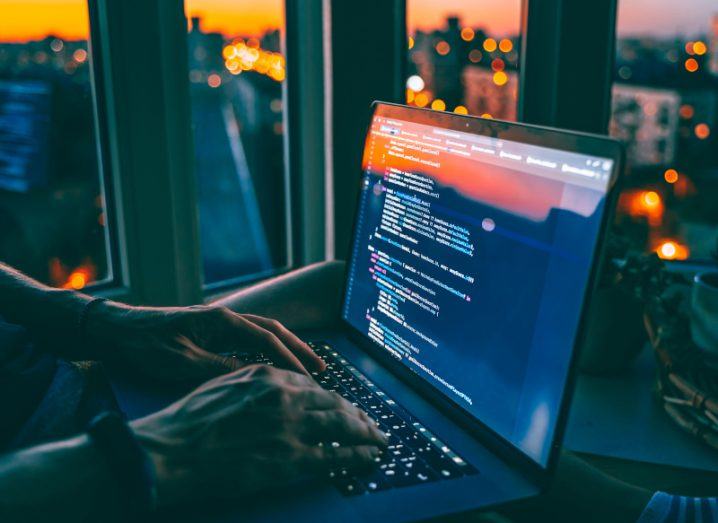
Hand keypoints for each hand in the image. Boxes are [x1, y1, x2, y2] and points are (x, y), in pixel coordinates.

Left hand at [86, 301, 325, 382]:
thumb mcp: (181, 362)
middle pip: (273, 330)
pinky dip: (267, 350)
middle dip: (299, 348)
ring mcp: (218, 323)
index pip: (267, 340)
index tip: (308, 380)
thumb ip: (219, 369)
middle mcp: (225, 317)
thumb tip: (253, 379)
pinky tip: (271, 364)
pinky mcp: (210, 331)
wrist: (115, 330)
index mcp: (222, 321)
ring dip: (285, 347)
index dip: (290, 361)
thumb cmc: (144, 345)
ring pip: (262, 333)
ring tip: (305, 365)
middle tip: (322, 367)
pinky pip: (248, 339)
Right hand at [131, 364, 386, 505]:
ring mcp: (291, 426)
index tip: (342, 408)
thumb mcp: (224, 385)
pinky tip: (369, 458)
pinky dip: (358, 456)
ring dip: (366, 433)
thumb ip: (256, 384)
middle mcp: (285, 395)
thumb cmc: (189, 421)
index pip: (313, 386)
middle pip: (334, 403)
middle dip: (357, 415)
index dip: (332, 400)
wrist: (170, 451)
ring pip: (343, 425)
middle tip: (371, 424)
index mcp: (268, 375)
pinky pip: (337, 455)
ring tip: (379, 440)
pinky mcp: (291, 458)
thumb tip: (280, 390)